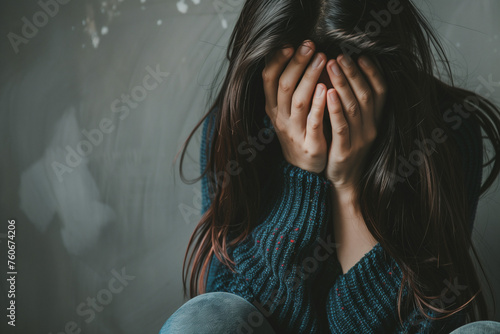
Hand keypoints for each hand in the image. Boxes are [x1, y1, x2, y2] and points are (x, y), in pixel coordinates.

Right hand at [262, 40, 327, 173]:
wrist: (303, 169)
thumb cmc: (299, 132)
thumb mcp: (286, 111)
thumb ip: (288, 88)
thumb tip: (293, 54)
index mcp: (273, 108)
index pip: (268, 79)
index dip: (277, 61)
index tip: (289, 44)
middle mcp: (280, 118)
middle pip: (284, 85)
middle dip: (296, 63)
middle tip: (310, 45)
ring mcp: (294, 131)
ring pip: (298, 100)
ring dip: (309, 77)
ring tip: (321, 58)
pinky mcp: (310, 143)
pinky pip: (313, 121)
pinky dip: (318, 104)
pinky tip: (325, 88)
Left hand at [324, 54, 386, 191]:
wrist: (343, 181)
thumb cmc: (345, 147)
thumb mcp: (356, 125)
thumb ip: (354, 103)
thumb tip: (345, 74)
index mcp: (375, 120)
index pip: (380, 91)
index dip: (372, 72)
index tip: (360, 55)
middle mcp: (371, 128)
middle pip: (365, 94)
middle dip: (353, 72)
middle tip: (340, 54)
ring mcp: (359, 140)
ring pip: (354, 107)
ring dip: (343, 84)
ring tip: (332, 65)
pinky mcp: (345, 151)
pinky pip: (341, 127)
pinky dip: (335, 109)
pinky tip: (328, 93)